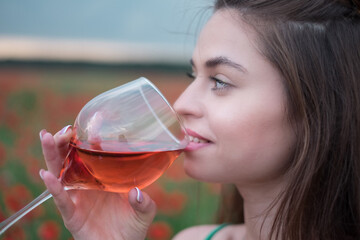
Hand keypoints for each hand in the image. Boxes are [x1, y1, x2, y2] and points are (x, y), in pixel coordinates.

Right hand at [39, 126, 155, 239]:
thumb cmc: (132, 227)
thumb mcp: (145, 211)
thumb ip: (144, 202)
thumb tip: (135, 192)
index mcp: (103, 179)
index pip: (94, 155)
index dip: (92, 140)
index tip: (96, 123)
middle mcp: (88, 185)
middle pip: (71, 159)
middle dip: (64, 143)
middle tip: (63, 129)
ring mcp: (78, 199)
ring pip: (60, 173)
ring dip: (52, 156)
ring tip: (46, 138)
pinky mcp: (72, 215)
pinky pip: (61, 199)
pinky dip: (54, 187)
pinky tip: (47, 175)